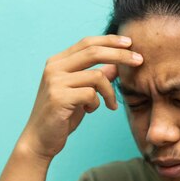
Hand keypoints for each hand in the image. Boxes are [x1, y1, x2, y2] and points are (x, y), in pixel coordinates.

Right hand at [16, 35, 142, 161]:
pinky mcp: (59, 98)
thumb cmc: (62, 116)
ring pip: (96, 76)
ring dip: (110, 91)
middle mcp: (54, 68)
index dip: (110, 40)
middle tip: (139, 60)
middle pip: (94, 51)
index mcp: (57, 62)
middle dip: (120, 55)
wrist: (40, 140)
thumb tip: (118, 65)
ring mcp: (55, 82)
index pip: (87, 42)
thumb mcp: (81, 93)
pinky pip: (91, 94)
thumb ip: (96, 77)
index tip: (130, 43)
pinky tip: (91, 111)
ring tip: (111, 104)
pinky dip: (97, 103)